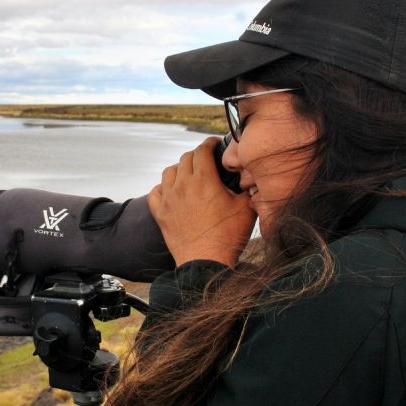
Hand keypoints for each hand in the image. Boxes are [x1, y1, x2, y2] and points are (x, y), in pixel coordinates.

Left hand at [148, 137, 256, 265]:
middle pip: (186, 158)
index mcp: (204, 180)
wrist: (205, 262)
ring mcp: (169, 199)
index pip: (202, 150)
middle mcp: (183, 185)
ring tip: (190, 175)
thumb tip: (249, 178)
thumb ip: (248, 188)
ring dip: (180, 169)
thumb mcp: (246, 209)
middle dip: (197, 155)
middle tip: (207, 161)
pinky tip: (172, 192)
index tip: (216, 144)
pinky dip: (163, 187)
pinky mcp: (160, 213)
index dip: (210, 143)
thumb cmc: (227, 236)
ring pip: (169, 171)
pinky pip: (155, 192)